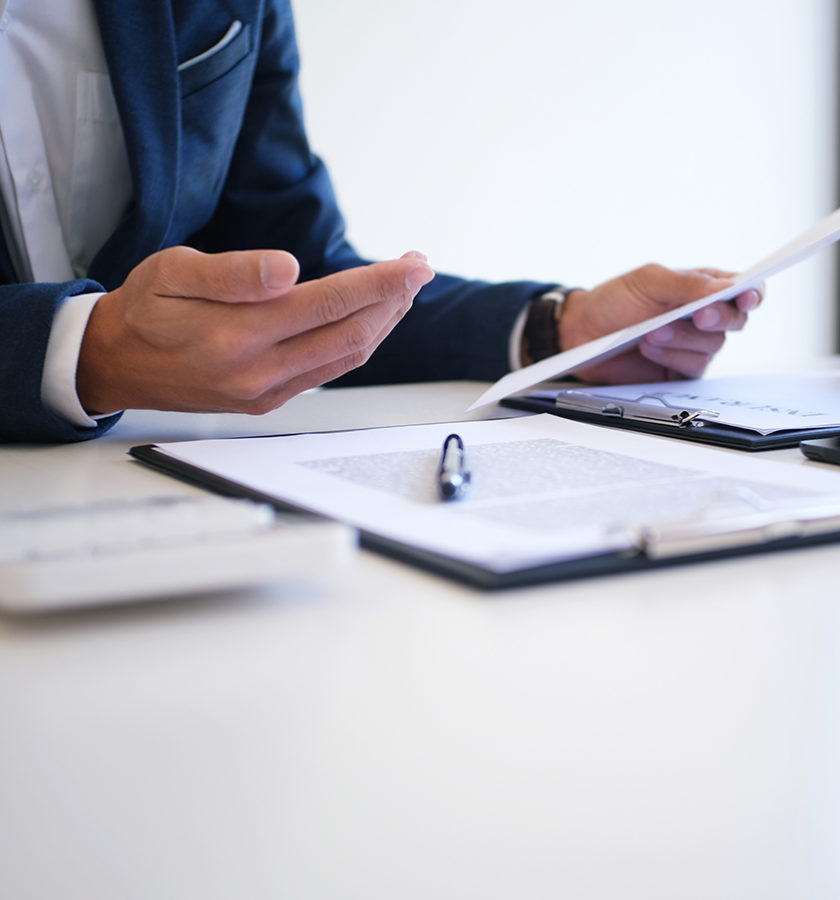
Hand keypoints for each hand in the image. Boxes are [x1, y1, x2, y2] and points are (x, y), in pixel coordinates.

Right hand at [76, 246, 433, 413]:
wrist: (117, 365)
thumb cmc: (143, 310)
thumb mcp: (171, 273)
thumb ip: (233, 273)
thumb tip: (289, 269)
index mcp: (235, 335)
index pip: (326, 305)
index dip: (377, 284)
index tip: (412, 265)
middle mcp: (258, 372)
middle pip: (349, 337)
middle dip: (392, 302)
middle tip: (417, 269)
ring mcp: (266, 392)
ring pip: (345, 358)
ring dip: (381, 324)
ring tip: (401, 290)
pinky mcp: (267, 401)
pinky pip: (327, 372)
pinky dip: (356, 344)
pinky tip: (367, 320)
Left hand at [558, 264, 762, 383]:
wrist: (580, 334)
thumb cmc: (613, 301)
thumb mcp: (648, 281)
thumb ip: (687, 284)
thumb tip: (728, 288)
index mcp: (702, 287)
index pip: (742, 289)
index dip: (752, 293)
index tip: (747, 296)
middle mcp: (703, 318)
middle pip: (735, 320)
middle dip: (718, 318)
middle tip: (698, 316)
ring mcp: (692, 346)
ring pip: (712, 346)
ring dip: (683, 339)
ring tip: (650, 333)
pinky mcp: (679, 372)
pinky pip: (692, 368)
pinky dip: (672, 358)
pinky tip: (649, 349)